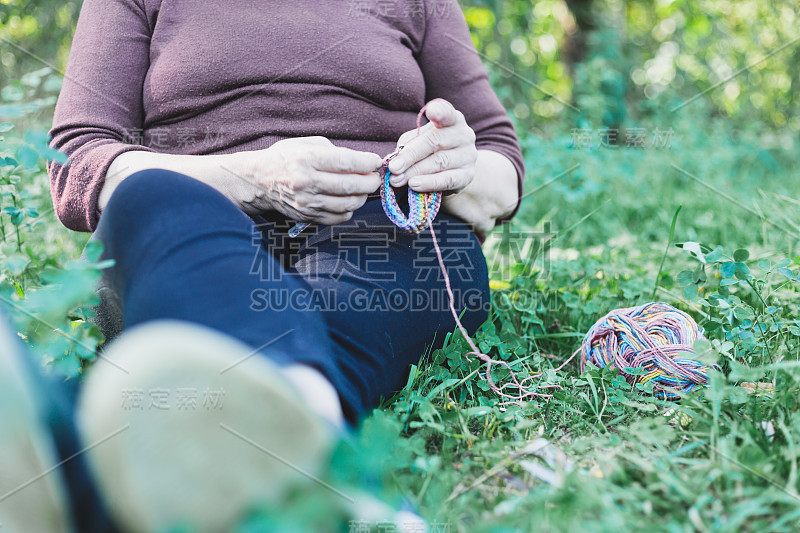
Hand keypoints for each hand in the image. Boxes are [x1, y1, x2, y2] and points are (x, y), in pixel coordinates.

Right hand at [228, 136, 381, 224]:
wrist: (259, 181)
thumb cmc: (286, 158)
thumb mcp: (307, 144)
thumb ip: (335, 151)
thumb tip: (363, 162)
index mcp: (306, 159)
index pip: (346, 162)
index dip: (366, 162)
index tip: (375, 161)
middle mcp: (306, 182)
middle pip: (350, 186)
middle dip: (370, 182)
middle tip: (374, 177)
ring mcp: (307, 202)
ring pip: (348, 204)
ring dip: (363, 196)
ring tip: (363, 188)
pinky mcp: (308, 217)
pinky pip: (339, 218)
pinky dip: (350, 210)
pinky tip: (348, 199)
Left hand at [386, 99, 476, 194]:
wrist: (453, 172)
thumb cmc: (431, 151)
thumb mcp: (419, 141)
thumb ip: (408, 145)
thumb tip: (395, 161)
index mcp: (452, 119)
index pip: (446, 113)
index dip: (439, 111)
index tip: (431, 112)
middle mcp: (464, 135)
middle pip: (435, 141)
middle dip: (411, 155)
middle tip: (393, 168)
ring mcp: (468, 155)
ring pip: (439, 162)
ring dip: (415, 172)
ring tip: (397, 179)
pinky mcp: (468, 175)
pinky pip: (447, 180)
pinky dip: (429, 183)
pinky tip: (414, 185)